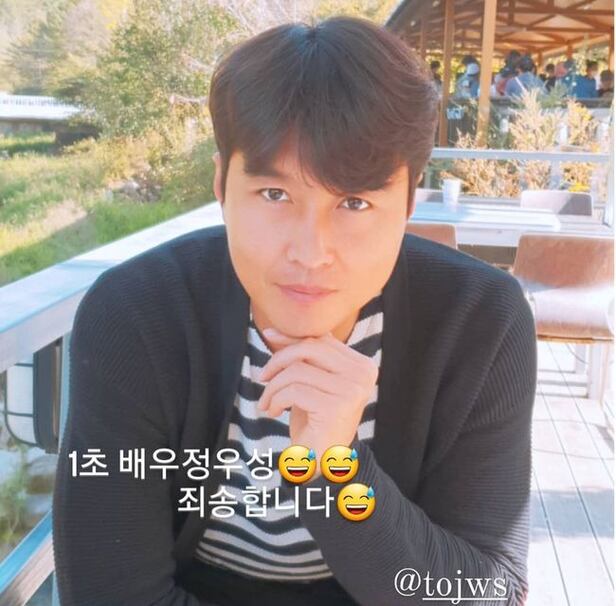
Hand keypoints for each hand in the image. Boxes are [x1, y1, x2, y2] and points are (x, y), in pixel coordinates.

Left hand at [256, 328, 378, 476]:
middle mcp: (363, 375)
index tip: (269, 337)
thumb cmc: (315, 420)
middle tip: (263, 377)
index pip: (322, 341)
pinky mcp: (337, 407)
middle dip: (279, 359)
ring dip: (273, 387)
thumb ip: (300, 356)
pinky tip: (273, 412)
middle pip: (310, 349)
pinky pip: (294, 391)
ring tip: (267, 403)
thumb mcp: (309, 382)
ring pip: (298, 371)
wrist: (323, 462)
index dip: (292, 338)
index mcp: (362, 365)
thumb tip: (273, 331)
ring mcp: (352, 390)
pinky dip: (276, 400)